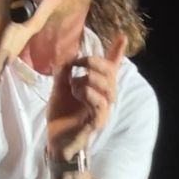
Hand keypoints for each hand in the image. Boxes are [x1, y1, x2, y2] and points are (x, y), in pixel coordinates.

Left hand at [46, 35, 126, 159]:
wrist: (56, 141)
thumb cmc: (60, 117)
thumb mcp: (58, 90)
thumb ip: (63, 74)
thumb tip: (66, 58)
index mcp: (96, 88)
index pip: (110, 69)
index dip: (117, 53)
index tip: (122, 37)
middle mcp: (103, 98)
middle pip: (110, 73)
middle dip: (95, 61)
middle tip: (78, 61)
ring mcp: (102, 110)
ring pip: (107, 87)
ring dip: (90, 78)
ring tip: (74, 84)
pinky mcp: (98, 122)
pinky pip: (100, 103)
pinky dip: (89, 93)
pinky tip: (77, 92)